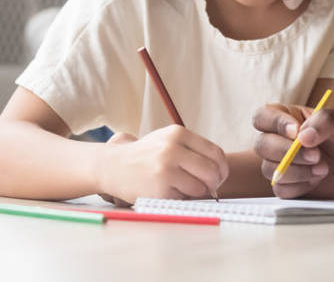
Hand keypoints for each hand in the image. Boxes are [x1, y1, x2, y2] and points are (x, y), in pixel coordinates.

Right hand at [95, 125, 227, 205]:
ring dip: (198, 194)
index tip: (219, 176)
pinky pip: (184, 199)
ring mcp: (166, 169)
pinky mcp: (159, 189)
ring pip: (201, 188)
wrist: (111, 166)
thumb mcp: (167, 140)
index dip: (222, 168)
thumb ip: (193, 150)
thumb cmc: (145, 156)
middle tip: (209, 189)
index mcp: (178, 133)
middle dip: (214, 183)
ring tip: (184, 190)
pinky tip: (169, 193)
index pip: (215, 153)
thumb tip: (220, 172)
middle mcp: (173, 149)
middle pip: (212, 171)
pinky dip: (181, 200)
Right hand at [253, 103, 333, 198]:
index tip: (296, 132)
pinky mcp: (291, 186)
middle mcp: (283, 141)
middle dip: (287, 152)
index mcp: (292, 118)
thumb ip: (325, 120)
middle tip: (317, 156)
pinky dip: (299, 185)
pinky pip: (280, 188)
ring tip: (324, 168)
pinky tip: (317, 180)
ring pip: (269, 168)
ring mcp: (285, 165)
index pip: (264, 116)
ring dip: (296, 170)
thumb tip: (301, 137)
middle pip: (262, 144)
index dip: (274, 123)